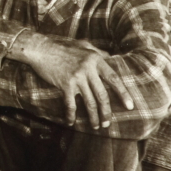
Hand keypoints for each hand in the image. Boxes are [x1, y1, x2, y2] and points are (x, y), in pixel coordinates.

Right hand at [17, 34, 132, 128]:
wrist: (41, 48)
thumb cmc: (61, 46)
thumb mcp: (83, 45)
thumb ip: (97, 52)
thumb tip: (110, 57)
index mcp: (95, 59)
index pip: (114, 79)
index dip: (123, 93)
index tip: (130, 106)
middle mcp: (88, 69)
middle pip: (102, 95)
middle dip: (106, 112)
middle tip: (108, 123)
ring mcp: (76, 77)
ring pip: (89, 102)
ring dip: (93, 117)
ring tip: (96, 126)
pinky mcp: (64, 84)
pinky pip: (70, 104)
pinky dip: (71, 115)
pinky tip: (71, 122)